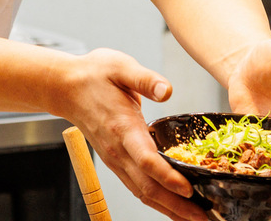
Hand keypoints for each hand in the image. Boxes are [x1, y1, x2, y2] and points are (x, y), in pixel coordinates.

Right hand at [53, 49, 207, 220]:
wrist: (65, 87)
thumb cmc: (94, 75)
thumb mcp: (121, 66)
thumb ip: (145, 79)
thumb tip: (166, 90)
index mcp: (123, 127)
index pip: (146, 159)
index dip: (168, 177)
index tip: (189, 189)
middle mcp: (118, 150)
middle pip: (148, 186)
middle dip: (177, 205)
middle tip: (204, 218)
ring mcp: (115, 159)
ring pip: (142, 192)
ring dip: (169, 209)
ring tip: (195, 220)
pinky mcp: (116, 162)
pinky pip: (137, 187)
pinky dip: (157, 202)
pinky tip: (173, 207)